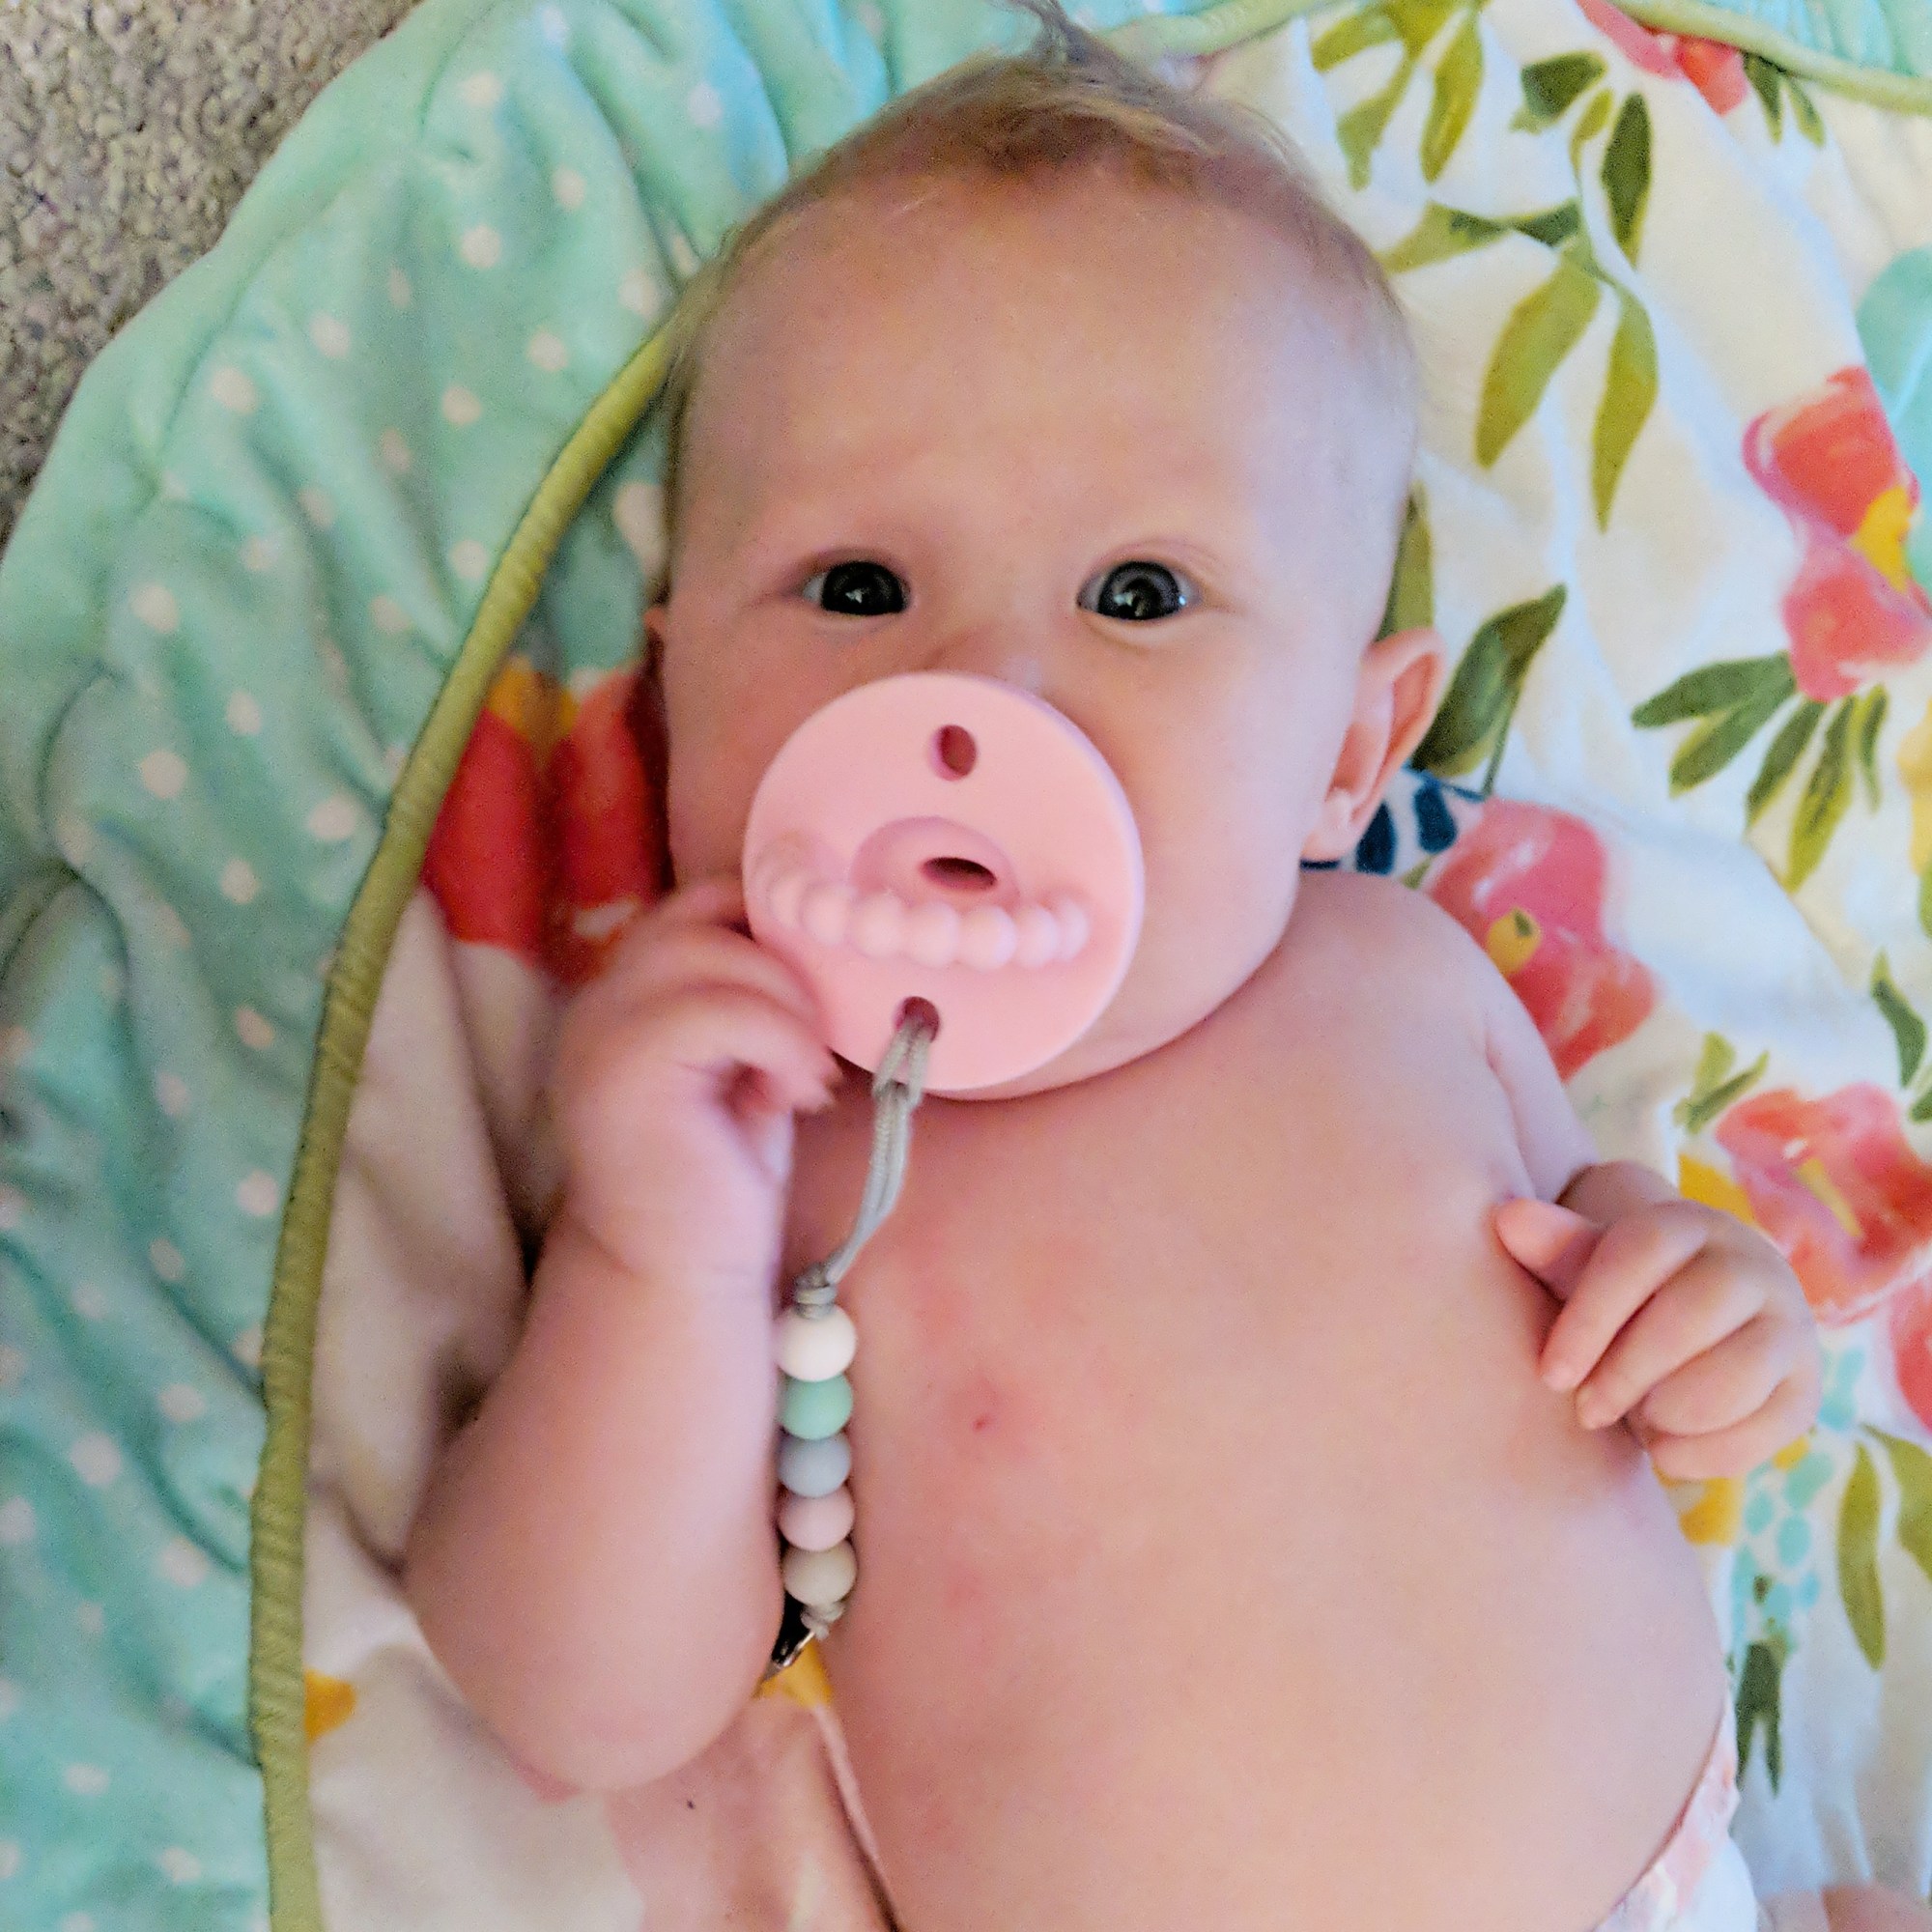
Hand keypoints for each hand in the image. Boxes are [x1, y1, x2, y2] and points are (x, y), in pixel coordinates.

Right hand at [550, 875, 840, 1287]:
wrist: (675, 1278)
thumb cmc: (718, 1177)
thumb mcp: (743, 1066)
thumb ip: (754, 999)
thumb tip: (815, 940)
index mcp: (626, 995)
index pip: (693, 904)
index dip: (764, 925)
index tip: (810, 991)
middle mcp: (598, 1003)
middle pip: (697, 915)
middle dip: (780, 965)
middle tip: (812, 1042)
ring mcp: (600, 1035)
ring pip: (707, 951)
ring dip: (783, 1004)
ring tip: (803, 1074)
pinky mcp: (623, 1074)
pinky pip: (722, 1009)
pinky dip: (781, 1040)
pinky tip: (794, 1096)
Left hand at [1495, 1188, 1821, 1480]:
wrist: (1690, 1329)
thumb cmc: (1621, 1297)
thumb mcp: (1582, 1268)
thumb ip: (1554, 1248)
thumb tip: (1508, 1217)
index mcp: (1687, 1225)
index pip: (1640, 1254)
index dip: (1590, 1317)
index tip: (1550, 1375)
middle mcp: (1751, 1265)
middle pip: (1693, 1312)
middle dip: (1629, 1372)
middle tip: (1588, 1409)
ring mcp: (1789, 1326)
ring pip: (1742, 1370)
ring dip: (1673, 1409)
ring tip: (1636, 1419)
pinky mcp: (1804, 1389)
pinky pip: (1769, 1427)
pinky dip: (1707, 1452)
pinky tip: (1664, 1449)